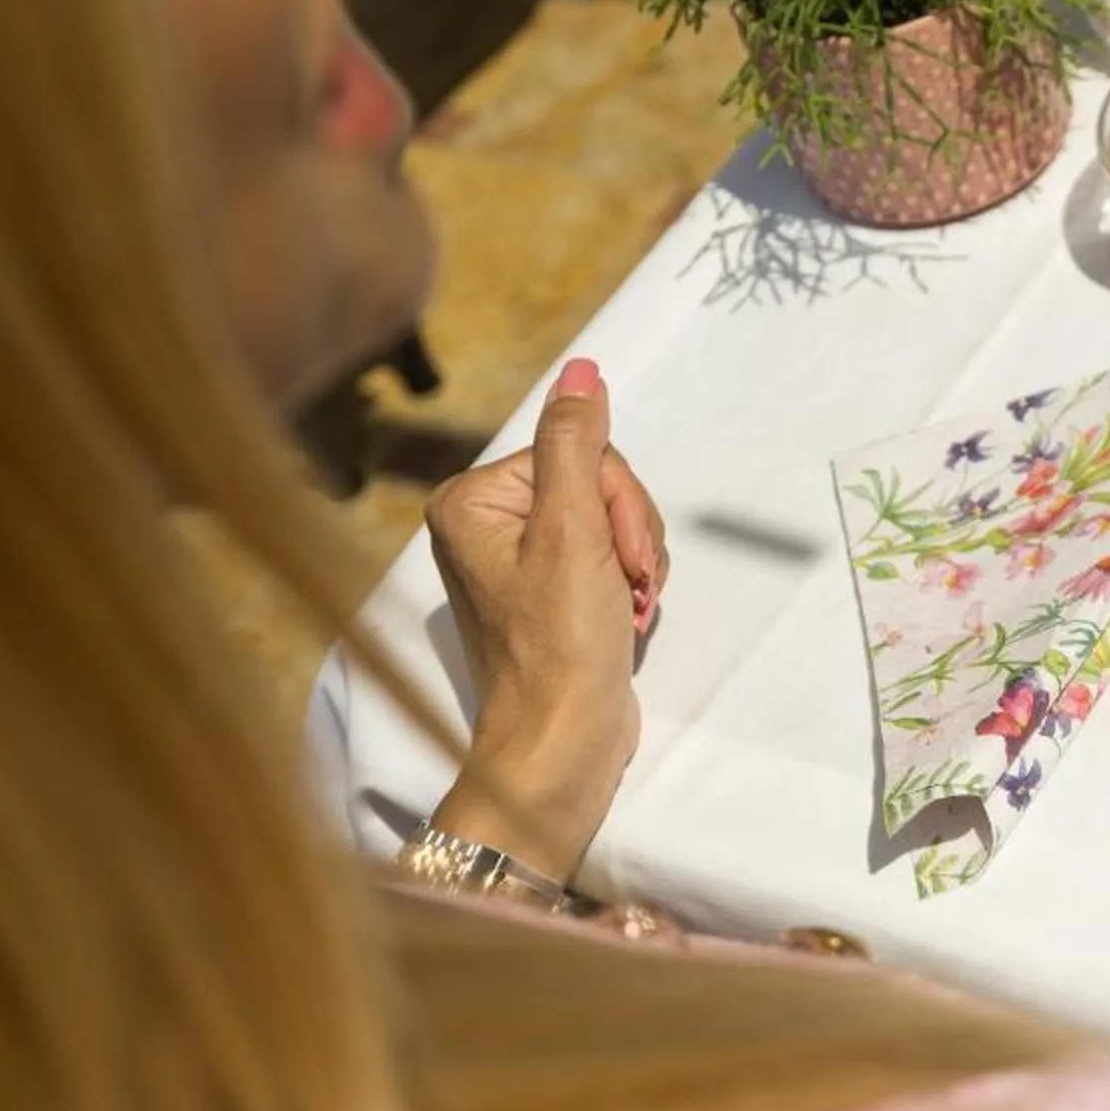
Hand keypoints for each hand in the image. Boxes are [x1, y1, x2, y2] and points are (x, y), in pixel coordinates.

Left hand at [425, 357, 669, 879]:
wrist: (562, 743)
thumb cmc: (560, 643)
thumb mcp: (572, 531)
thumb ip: (578, 443)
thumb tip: (581, 367)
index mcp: (472, 500)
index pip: (579, 455)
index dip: (617, 502)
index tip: (620, 558)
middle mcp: (486, 523)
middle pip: (597, 485)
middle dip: (629, 535)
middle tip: (631, 586)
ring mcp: (519, 560)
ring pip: (612, 520)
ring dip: (637, 561)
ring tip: (630, 606)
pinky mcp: (551, 592)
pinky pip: (610, 555)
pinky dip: (631, 583)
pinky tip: (628, 615)